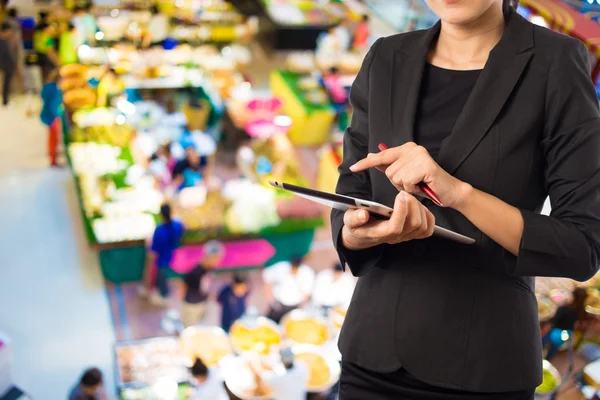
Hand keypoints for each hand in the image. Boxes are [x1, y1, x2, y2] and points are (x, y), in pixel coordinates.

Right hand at [341, 191, 434, 249]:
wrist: (363, 234)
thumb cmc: (357, 225)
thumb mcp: (349, 220)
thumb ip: (353, 218)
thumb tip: (363, 215)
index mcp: (379, 233)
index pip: (395, 227)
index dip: (400, 211)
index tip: (400, 195)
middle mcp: (395, 238)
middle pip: (413, 225)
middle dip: (412, 205)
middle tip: (404, 192)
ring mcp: (405, 237)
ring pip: (422, 226)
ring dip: (419, 208)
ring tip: (409, 197)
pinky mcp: (412, 234)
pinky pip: (427, 229)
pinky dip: (428, 216)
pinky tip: (419, 206)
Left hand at [350, 142, 470, 208]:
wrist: (449, 191)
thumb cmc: (426, 184)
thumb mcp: (404, 174)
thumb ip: (388, 165)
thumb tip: (371, 156)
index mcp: (407, 148)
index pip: (382, 155)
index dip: (366, 163)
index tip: (352, 168)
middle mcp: (412, 148)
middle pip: (388, 171)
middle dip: (397, 182)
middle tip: (412, 183)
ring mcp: (419, 155)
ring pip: (396, 178)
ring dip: (405, 187)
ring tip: (418, 184)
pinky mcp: (425, 165)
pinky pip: (406, 182)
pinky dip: (412, 188)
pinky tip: (422, 185)